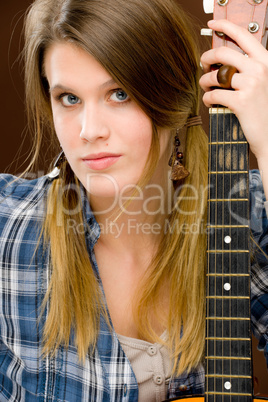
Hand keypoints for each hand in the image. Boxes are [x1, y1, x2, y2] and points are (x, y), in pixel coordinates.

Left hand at [199, 19, 267, 165]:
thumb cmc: (262, 109)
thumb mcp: (261, 82)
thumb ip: (247, 69)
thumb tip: (222, 62)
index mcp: (265, 61)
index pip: (243, 35)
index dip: (225, 26)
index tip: (212, 24)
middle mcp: (259, 69)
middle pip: (223, 53)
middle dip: (206, 58)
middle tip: (203, 65)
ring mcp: (251, 84)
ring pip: (215, 76)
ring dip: (205, 82)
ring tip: (207, 89)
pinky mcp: (241, 101)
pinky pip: (213, 94)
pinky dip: (207, 98)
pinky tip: (210, 102)